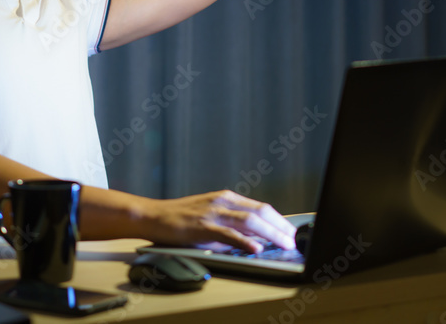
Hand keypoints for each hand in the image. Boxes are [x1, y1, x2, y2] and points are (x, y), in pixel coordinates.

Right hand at [141, 190, 296, 253]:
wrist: (152, 216)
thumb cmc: (179, 218)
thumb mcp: (210, 214)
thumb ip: (231, 223)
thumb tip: (255, 237)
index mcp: (227, 198)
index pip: (261, 208)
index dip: (280, 220)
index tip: (291, 232)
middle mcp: (223, 201)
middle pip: (261, 212)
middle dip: (280, 227)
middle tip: (293, 240)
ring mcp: (213, 213)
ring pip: (249, 221)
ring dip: (270, 233)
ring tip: (283, 243)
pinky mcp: (202, 226)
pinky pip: (228, 234)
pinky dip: (244, 242)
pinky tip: (255, 248)